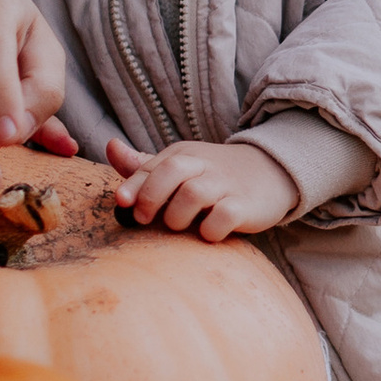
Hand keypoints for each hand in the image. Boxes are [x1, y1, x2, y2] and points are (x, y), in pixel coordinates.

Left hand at [104, 133, 300, 242]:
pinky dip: (210, 230)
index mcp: (184, 155)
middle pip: (171, 172)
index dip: (133, 186)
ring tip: (180, 225)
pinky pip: (223, 218)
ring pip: (194, 194)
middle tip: (144, 218)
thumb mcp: (181, 165)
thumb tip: (110, 146)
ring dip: (178, 216)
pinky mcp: (245, 205)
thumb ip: (144, 164)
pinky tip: (208, 234)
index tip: (122, 202)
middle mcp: (204, 165)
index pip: (151, 166)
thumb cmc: (215, 175)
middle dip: (151, 196)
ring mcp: (226, 185)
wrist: (271, 172)